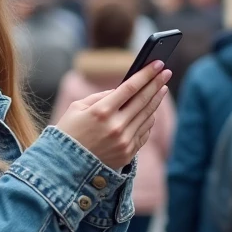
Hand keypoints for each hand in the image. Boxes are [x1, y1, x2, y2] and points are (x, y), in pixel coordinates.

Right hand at [54, 61, 170, 169]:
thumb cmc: (69, 132)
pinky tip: (151, 111)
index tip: (157, 64)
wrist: (65, 166)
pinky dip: (149, 119)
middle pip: (143, 100)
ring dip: (156, 100)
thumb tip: (120, 91)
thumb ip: (100, 97)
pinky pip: (144, 132)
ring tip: (162, 89)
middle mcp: (115, 126)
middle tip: (166, 73)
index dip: (146, 74)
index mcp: (101, 111)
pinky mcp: (127, 153)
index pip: (130, 87)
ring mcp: (124, 141)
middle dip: (157, 84)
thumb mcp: (77, 108)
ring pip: (147, 116)